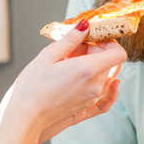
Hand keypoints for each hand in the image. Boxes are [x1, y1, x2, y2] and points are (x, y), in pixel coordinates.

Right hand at [0, 22, 126, 143]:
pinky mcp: (86, 107)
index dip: (111, 42)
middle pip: (109, 62)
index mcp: (88, 70)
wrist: (24, 117)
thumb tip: (84, 26)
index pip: (118, 54)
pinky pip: (101, 92)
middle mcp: (95, 85)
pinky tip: (89, 76)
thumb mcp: (48, 56)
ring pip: (103, 75)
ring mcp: (91, 98)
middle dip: (96, 50)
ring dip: (92, 64)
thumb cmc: (31, 88)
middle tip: (74, 46)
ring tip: (69, 61)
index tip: (96, 37)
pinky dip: (98, 81)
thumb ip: (70, 39)